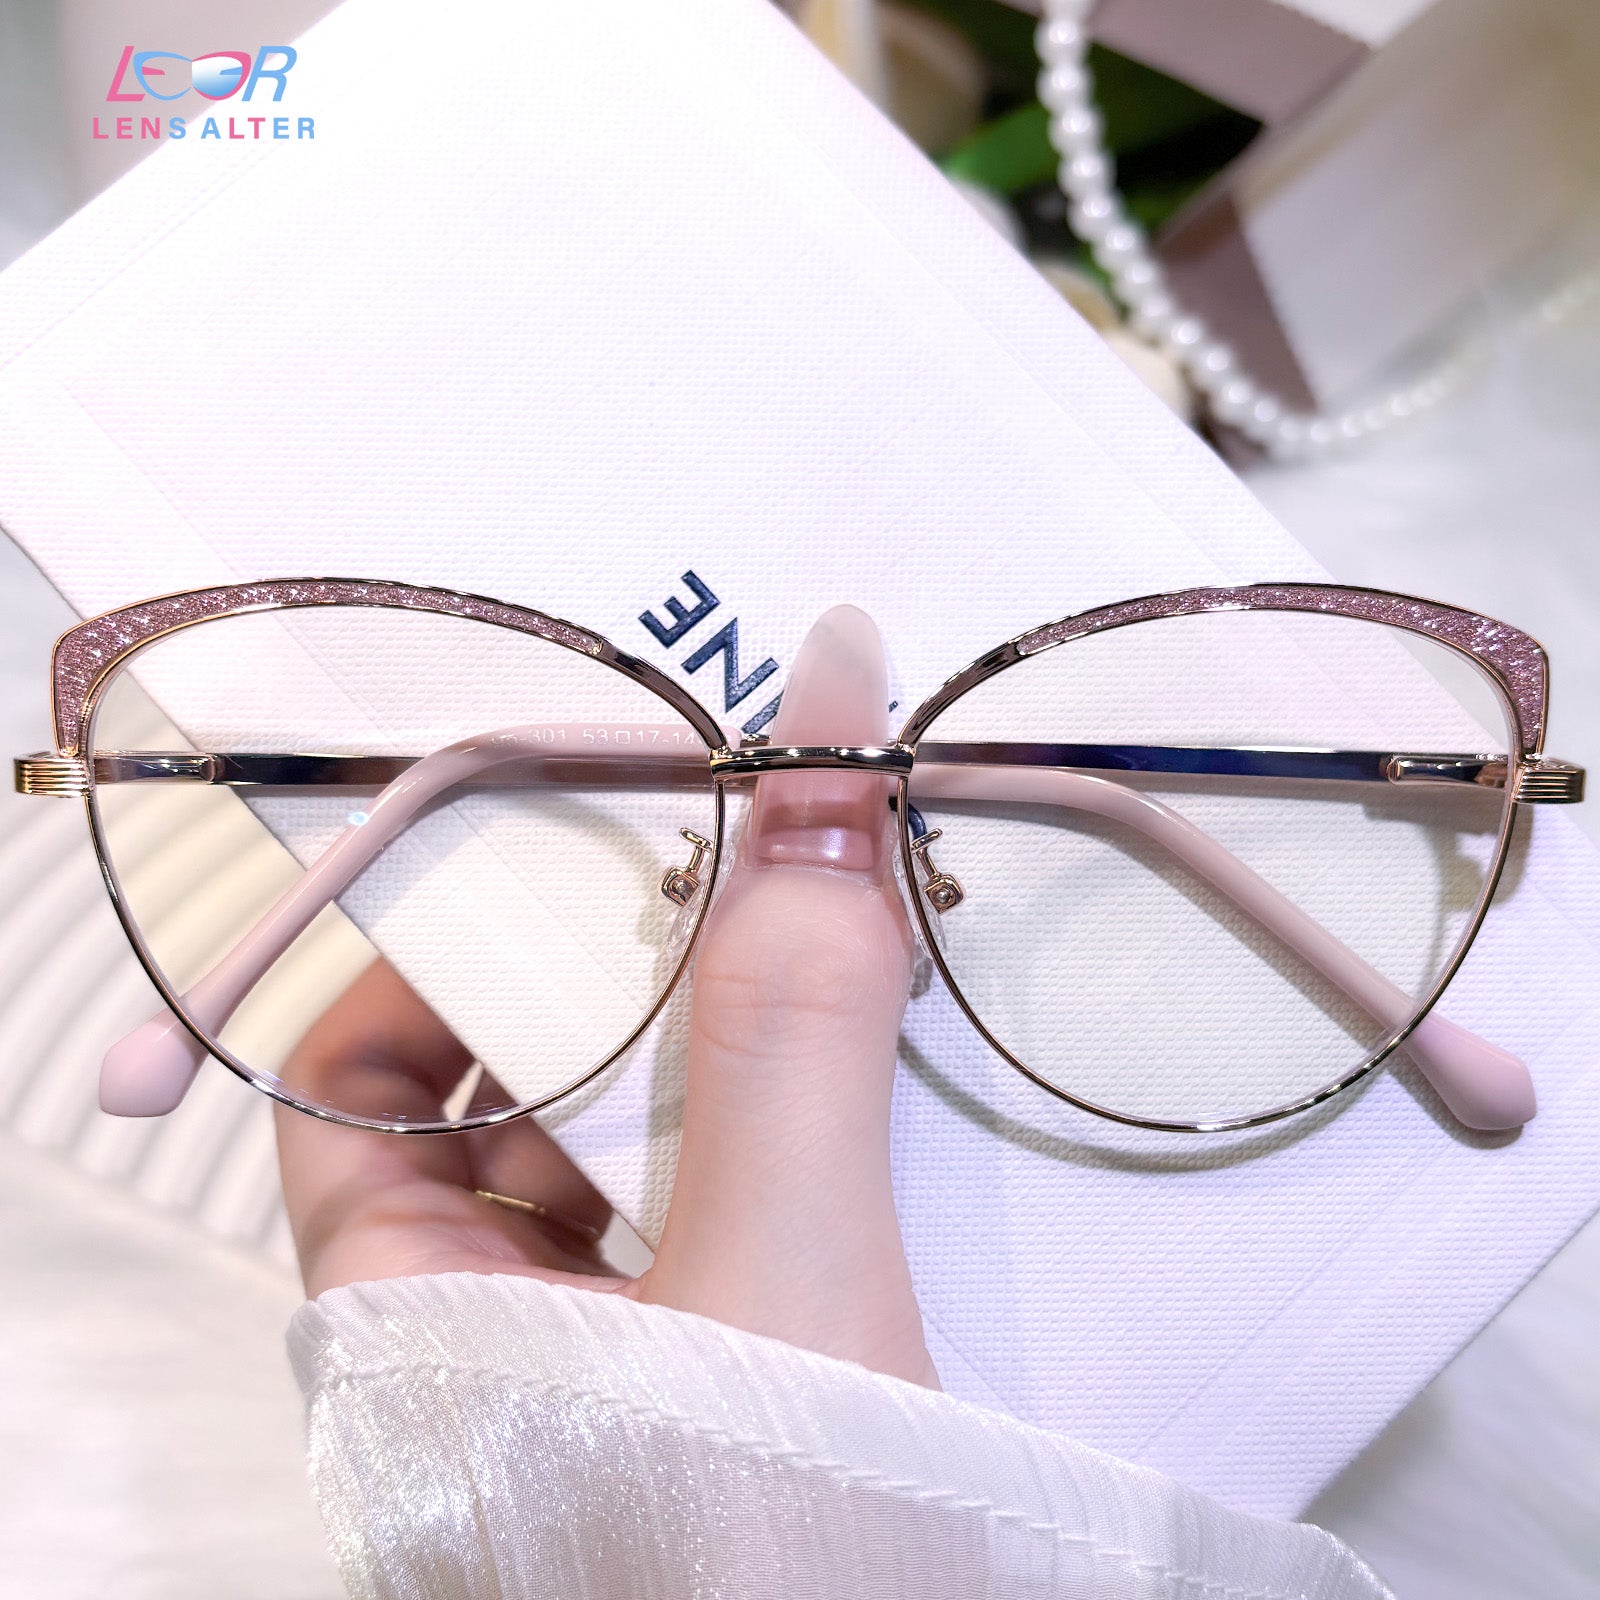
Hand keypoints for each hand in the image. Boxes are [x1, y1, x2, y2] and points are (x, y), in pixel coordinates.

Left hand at [275, 606, 936, 1387]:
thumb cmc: (772, 1565)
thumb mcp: (775, 1272)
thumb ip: (790, 1013)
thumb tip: (826, 714)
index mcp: (406, 1303)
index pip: (349, 1061)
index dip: (441, 930)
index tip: (574, 830)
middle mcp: (496, 1317)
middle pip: (528, 1077)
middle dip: (641, 964)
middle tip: (746, 846)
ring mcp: (629, 1351)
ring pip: (663, 1138)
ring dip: (755, 1038)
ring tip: (847, 924)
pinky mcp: (749, 1377)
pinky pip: (759, 1200)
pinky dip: (819, 1127)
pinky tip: (902, 1066)